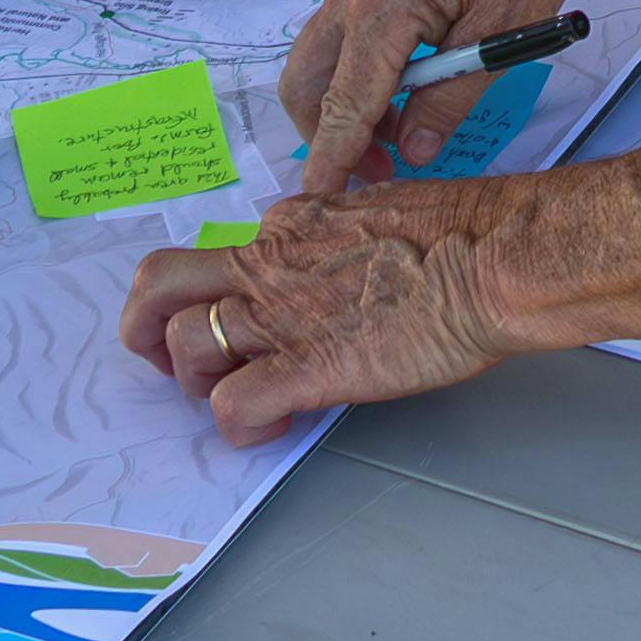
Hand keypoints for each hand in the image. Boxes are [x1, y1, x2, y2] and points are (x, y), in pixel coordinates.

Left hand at [122, 184, 535, 443]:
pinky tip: (270, 428)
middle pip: (160, 285)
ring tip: (237, 397)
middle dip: (148, 329)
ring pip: (185, 347)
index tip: (243, 323)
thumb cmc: (462, 235)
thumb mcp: (379, 212)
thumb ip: (338, 235)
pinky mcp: (306, 368)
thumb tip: (337, 257)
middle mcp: (267, 265)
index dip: (218, 296)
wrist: (493, 261)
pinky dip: (239, 426)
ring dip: (200, 384)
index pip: (220, 257)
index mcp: (287, 227)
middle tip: (178, 364)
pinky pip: (232, 406)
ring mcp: (280, 316)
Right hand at [272, 0, 626, 189]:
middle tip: (376, 173)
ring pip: (316, 63)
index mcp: (384, 8)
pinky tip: (398, 96)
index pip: (343, 104)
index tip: (316, 202)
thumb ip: (448, 102)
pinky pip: (336, 41)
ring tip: (394, 139)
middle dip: (327, 137)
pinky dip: (350, 78)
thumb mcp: (501, 41)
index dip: (330, 159)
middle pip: (306, 84)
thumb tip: (409, 153)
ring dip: (339, 108)